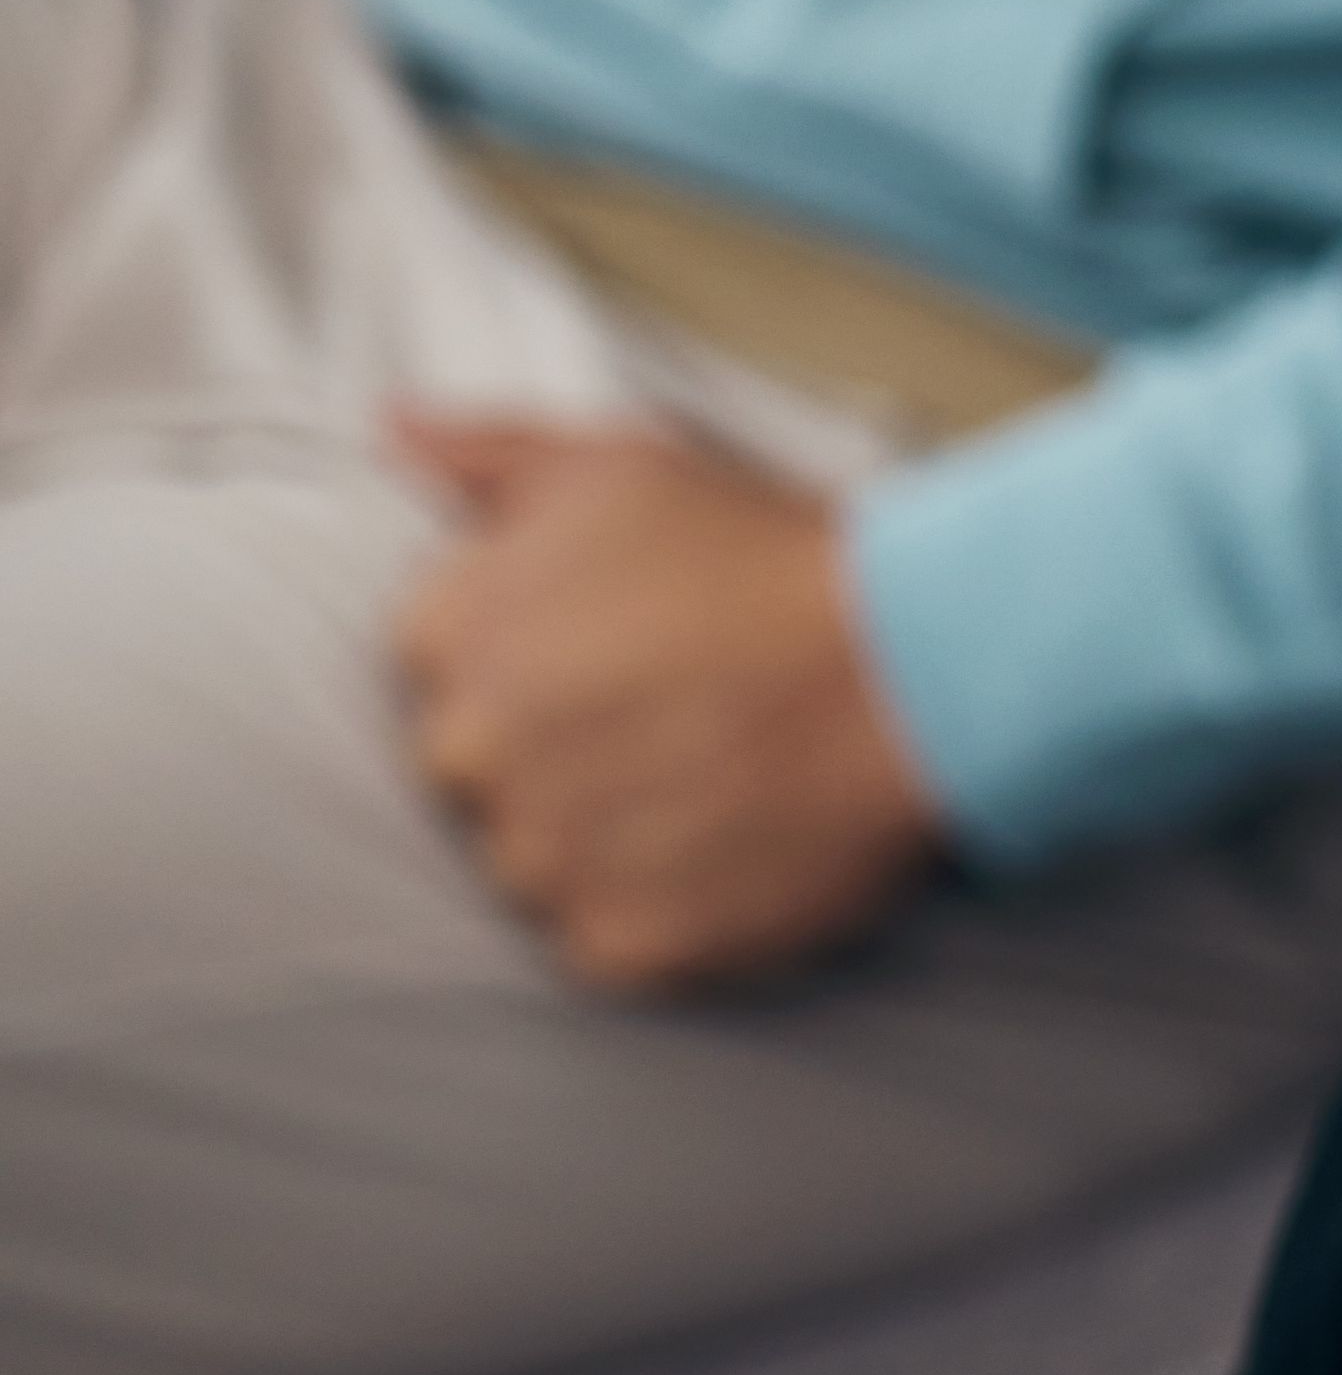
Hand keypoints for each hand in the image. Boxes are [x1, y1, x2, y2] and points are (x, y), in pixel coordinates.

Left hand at [389, 414, 948, 994]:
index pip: (438, 670)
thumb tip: (393, 431)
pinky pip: (606, 943)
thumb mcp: (625, 466)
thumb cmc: (774, 556)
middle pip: (476, 775)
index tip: (616, 657)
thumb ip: (489, 452)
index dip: (534, 661)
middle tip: (669, 723)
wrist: (917, 666)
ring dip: (603, 839)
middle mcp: (474, 752)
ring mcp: (543, 855)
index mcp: (455, 633)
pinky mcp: (621, 941)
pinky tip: (727, 851)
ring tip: (708, 787)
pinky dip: (659, 912)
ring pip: (535, 866)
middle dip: (555, 753)